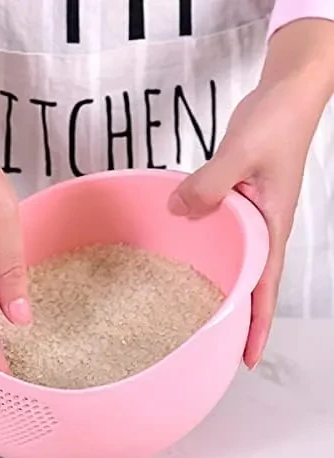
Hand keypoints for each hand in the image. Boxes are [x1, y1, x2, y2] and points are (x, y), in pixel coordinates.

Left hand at [168, 19, 333, 368]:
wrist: (287, 93)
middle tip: (212, 345)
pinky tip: (187, 251)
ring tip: (197, 310)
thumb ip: (211, 185)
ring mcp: (250, 213)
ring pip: (235, 258)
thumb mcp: (242, 153)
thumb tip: (177, 212)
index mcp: (272, 227)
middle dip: (237, 316)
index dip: (256, 326)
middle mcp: (262, 227)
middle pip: (251, 282)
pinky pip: (221, 231)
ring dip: (222, 283)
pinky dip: (208, 246)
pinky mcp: (237, 198)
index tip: (244, 359)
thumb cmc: (278, 121)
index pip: (266, 288)